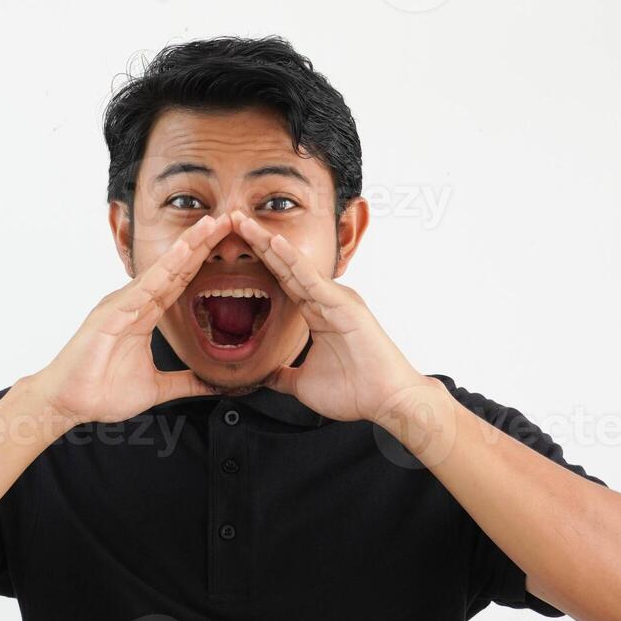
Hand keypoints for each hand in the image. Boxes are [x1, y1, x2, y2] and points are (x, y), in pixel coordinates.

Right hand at [31, 214, 231, 424]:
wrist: (68, 403)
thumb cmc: (102, 391)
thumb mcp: (157, 388)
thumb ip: (186, 383)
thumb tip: (213, 385)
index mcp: (144, 315)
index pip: (180, 282)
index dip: (203, 261)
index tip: (227, 242)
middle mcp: (134, 302)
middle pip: (175, 268)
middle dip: (201, 243)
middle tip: (228, 219)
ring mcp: (122, 304)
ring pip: (162, 270)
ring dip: (187, 246)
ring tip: (210, 224)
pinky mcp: (112, 313)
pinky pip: (143, 287)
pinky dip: (164, 269)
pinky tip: (183, 252)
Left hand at [229, 210, 435, 423]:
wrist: (386, 402)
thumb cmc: (353, 392)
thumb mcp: (303, 384)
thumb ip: (282, 375)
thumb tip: (262, 376)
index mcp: (317, 313)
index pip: (281, 281)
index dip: (259, 262)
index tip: (233, 245)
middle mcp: (326, 299)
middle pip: (285, 266)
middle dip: (259, 243)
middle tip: (233, 219)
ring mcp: (336, 299)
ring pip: (296, 266)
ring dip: (270, 244)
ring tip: (245, 223)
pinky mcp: (345, 305)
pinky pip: (313, 280)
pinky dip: (294, 261)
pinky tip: (275, 244)